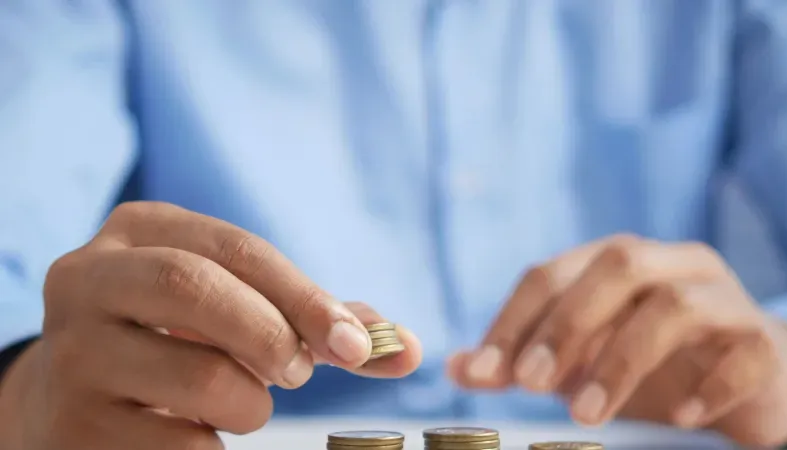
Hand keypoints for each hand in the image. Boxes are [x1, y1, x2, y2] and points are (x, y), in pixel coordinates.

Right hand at [0, 202, 421, 449]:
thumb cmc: (178, 339)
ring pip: (197, 375)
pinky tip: (200, 431)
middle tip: (299, 373)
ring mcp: (72, 351)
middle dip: (272, 335)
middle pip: (195, 289)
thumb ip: (316, 320)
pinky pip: (176, 443)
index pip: (237, 249)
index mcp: (141, 231)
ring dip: (250, 403)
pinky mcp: (71, 422)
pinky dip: (213, 445)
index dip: (306, 297)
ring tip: (244, 404)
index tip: (358, 347)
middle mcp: (89, 278)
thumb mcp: (234, 306)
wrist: (74, 394)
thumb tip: (408, 349)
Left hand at [448, 235, 786, 446]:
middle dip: (567, 324)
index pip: (551, 273)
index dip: (512, 320)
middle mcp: (669, 264)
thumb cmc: (651, 360)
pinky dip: (709, 385)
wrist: (752, 376)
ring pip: (675, 305)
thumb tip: (456, 368)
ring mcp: (722, 297)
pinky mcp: (763, 340)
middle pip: (616, 265)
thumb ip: (522, 360)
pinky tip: (681, 417)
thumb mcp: (579, 360)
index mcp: (615, 261)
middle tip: (531, 384)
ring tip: (588, 414)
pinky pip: (744, 352)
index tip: (482, 373)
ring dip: (622, 360)